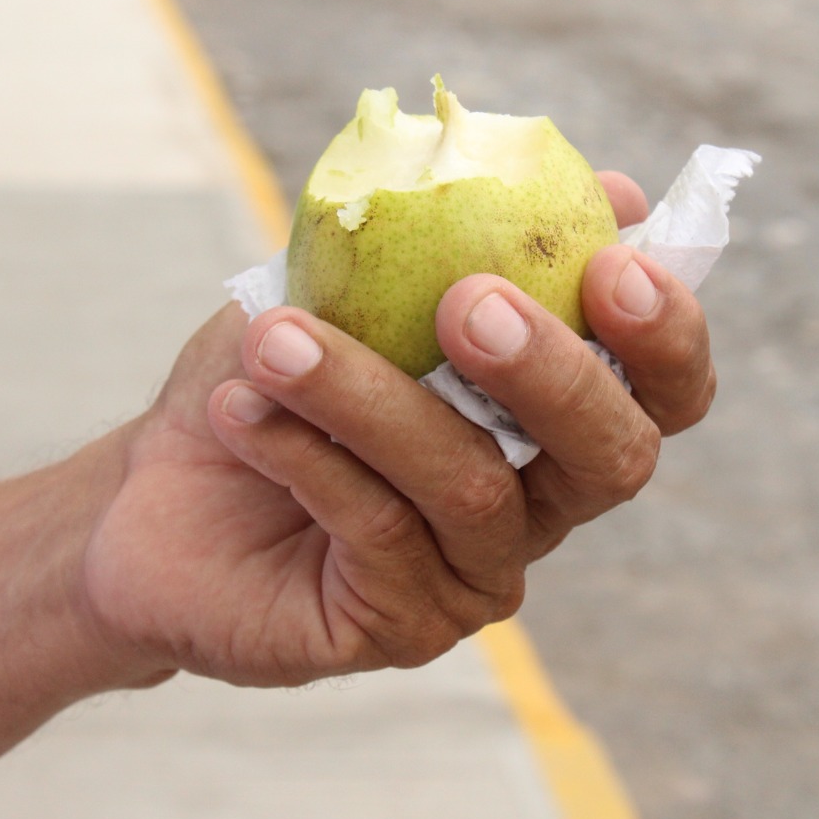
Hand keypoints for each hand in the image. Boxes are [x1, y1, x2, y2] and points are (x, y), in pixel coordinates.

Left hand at [81, 172, 714, 686]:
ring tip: (273, 339)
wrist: (151, 497)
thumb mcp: (353, 281)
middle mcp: (537, 507)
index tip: (616, 268)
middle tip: (470, 303)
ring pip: (471, 486)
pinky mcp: (401, 627)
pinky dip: (307, 454)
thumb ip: (467, 235)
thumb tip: (621, 191)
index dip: (667, 338)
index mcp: (549, 421)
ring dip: (369, 398)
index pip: (662, 395)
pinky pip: (377, 531)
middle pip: (612, 459)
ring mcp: (473, 577)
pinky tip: (241, 408)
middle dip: (553, 372)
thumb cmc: (271, 376)